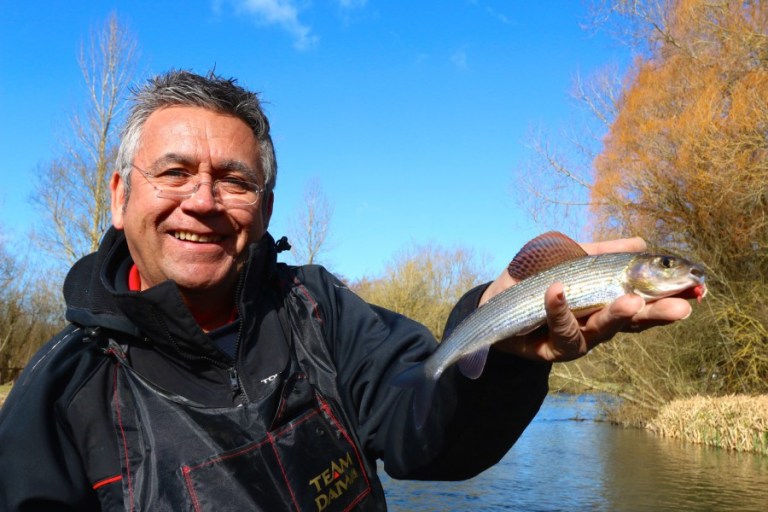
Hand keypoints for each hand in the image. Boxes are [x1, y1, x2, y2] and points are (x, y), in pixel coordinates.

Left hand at [483, 237, 693, 361]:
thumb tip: (641, 241)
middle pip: (632, 323)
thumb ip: (602, 250)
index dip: (669, 298)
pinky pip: (559, 331)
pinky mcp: (548, 348)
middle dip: (656, 315)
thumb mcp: (569, 253)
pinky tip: (557, 291)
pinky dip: (558, 309)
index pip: (644, 303)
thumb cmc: (535, 277)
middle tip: (681, 308)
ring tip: (628, 300)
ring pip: (599, 332)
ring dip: (615, 316)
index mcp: (606, 303)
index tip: (696, 290)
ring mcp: (575, 339)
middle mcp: (596, 325)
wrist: (494, 300)